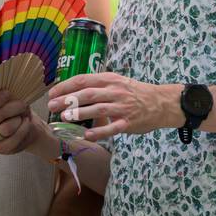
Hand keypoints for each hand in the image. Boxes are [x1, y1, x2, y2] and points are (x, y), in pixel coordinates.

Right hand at [0, 89, 47, 155]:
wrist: (26, 125)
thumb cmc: (15, 109)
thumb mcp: (10, 98)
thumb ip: (5, 92)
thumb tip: (7, 84)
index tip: (8, 93)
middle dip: (12, 108)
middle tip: (22, 104)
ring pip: (6, 129)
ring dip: (18, 120)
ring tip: (22, 116)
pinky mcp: (0, 149)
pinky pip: (14, 139)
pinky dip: (23, 129)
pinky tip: (26, 123)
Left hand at [48, 74, 179, 140]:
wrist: (162, 103)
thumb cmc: (136, 93)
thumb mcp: (119, 82)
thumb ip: (99, 85)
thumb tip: (72, 91)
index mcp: (111, 80)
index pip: (84, 80)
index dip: (66, 86)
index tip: (52, 93)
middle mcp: (116, 92)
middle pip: (88, 94)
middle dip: (67, 100)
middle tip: (52, 106)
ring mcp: (123, 107)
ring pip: (98, 109)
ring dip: (79, 113)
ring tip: (64, 118)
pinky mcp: (128, 122)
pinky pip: (112, 128)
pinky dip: (99, 132)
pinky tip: (87, 135)